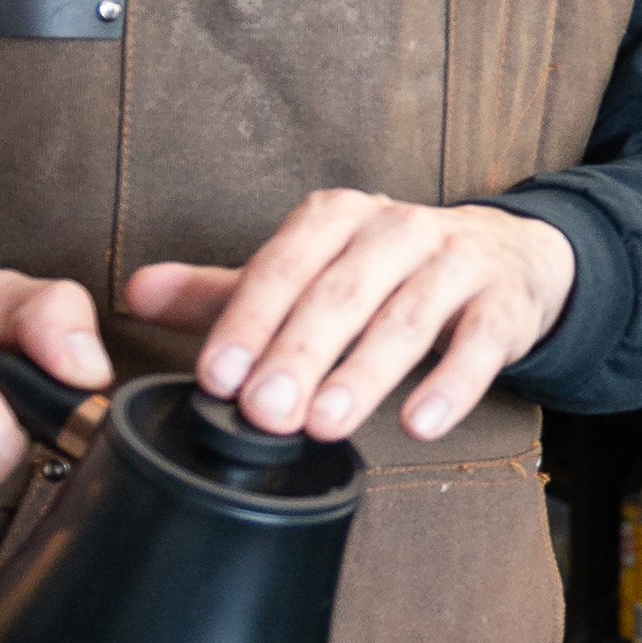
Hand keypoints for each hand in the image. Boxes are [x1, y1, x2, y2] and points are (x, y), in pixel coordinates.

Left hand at [126, 191, 578, 444]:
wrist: (506, 258)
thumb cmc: (390, 272)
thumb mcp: (308, 272)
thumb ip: (225, 291)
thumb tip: (135, 291)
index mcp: (337, 218)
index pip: (284, 265)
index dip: (249, 320)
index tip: (217, 377)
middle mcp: (396, 228)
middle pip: (341, 293)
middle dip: (299, 355)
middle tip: (264, 412)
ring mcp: (455, 262)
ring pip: (406, 318)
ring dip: (364, 374)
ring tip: (326, 424)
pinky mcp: (502, 303)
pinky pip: (476, 345)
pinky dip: (449, 385)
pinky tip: (418, 423)